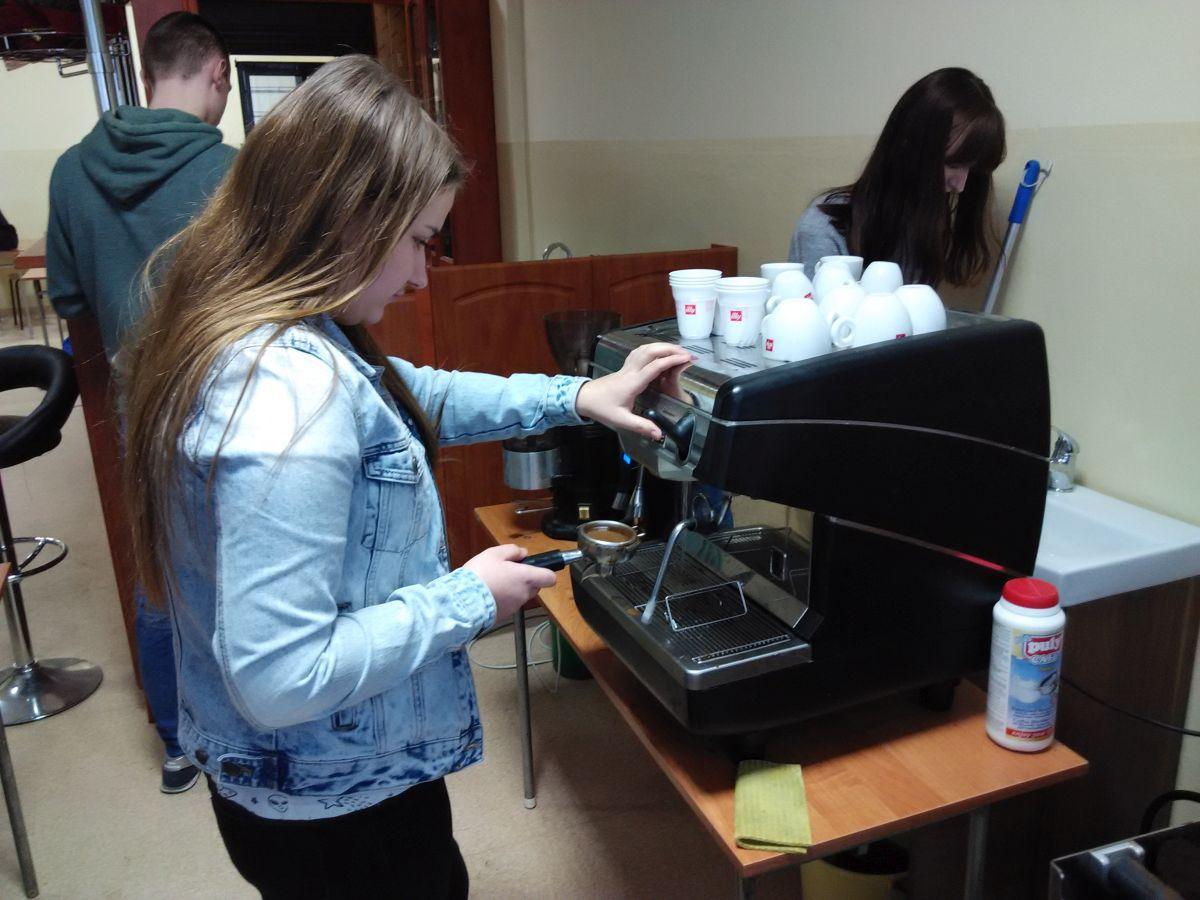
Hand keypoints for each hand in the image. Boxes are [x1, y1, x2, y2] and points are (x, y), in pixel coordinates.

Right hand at [463, 544, 555, 620]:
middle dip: (526, 579)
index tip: (535, 568)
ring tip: (495, 582)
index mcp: (526, 577)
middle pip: (535, 586)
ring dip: (514, 589)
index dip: (546, 572)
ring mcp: (515, 606)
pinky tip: (490, 593)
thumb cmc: (481, 574)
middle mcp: (525, 593)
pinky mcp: (505, 615)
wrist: (464, 600)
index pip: (550, 578)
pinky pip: (510, 604)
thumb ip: (512, 551)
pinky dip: (504, 599)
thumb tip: (523, 553)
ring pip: (521, 595)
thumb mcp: (494, 553)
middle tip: (508, 572)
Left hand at [575, 343, 693, 440]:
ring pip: (646, 348)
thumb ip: (641, 426)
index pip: (655, 366)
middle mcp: (631, 371)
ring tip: (678, 350)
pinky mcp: (625, 367)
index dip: (672, 361)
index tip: (687, 359)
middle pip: (652, 351)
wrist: (584, 398)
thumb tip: (659, 434)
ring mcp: (627, 366)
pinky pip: (640, 352)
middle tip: (688, 353)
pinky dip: (653, 348)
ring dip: (663, 346)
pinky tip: (659, 352)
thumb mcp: (621, 420)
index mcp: (632, 383)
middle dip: (671, 349)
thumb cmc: (602, 408)